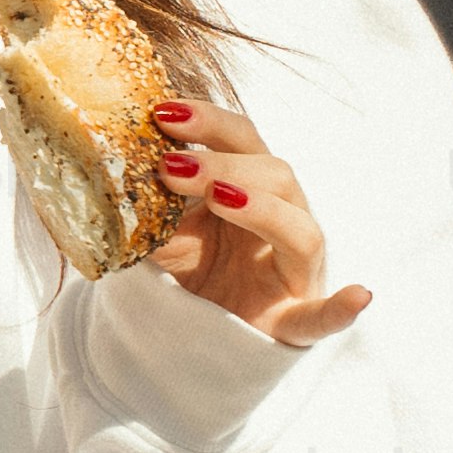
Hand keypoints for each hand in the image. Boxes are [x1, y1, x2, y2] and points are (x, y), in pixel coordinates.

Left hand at [142, 96, 373, 345]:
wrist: (188, 341)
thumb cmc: (186, 274)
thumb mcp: (155, 229)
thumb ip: (139, 200)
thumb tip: (93, 159)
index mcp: (250, 189)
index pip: (242, 140)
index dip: (208, 121)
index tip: (160, 111)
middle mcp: (282, 222)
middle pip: (275, 175)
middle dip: (223, 162)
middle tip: (169, 165)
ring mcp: (294, 273)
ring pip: (300, 231)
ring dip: (262, 208)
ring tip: (218, 196)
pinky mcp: (294, 323)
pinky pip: (323, 317)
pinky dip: (342, 309)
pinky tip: (359, 296)